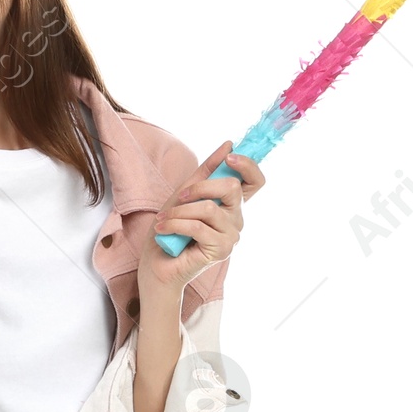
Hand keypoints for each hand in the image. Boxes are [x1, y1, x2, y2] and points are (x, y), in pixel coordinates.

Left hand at [145, 141, 264, 294]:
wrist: (157, 267)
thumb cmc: (170, 231)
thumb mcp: (184, 194)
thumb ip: (206, 172)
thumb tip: (228, 145)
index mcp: (231, 205)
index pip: (255, 181)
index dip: (248, 165)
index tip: (229, 157)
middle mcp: (237, 220)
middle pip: (232, 187)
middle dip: (200, 187)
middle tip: (179, 198)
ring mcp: (232, 236)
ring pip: (210, 208)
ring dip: (180, 211)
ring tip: (164, 220)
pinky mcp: (221, 251)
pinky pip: (199, 227)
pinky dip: (176, 224)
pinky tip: (163, 229)